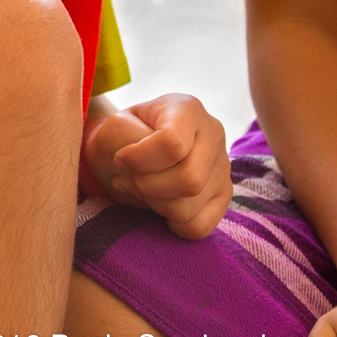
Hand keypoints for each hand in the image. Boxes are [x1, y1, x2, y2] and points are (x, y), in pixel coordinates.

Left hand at [82, 94, 230, 239]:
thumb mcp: (114, 126)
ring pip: (189, 208)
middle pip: (188, 180)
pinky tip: (160, 204)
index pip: (173, 143)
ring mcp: (222, 167)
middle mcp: (213, 134)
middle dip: (147, 186)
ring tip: (140, 188)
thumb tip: (138, 164)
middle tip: (130, 177)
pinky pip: (199, 227)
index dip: (139, 159)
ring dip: (153, 204)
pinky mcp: (223, 196)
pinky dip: (171, 223)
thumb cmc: (122, 137)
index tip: (120, 158)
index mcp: (187, 109)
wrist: (128, 150)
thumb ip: (124, 137)